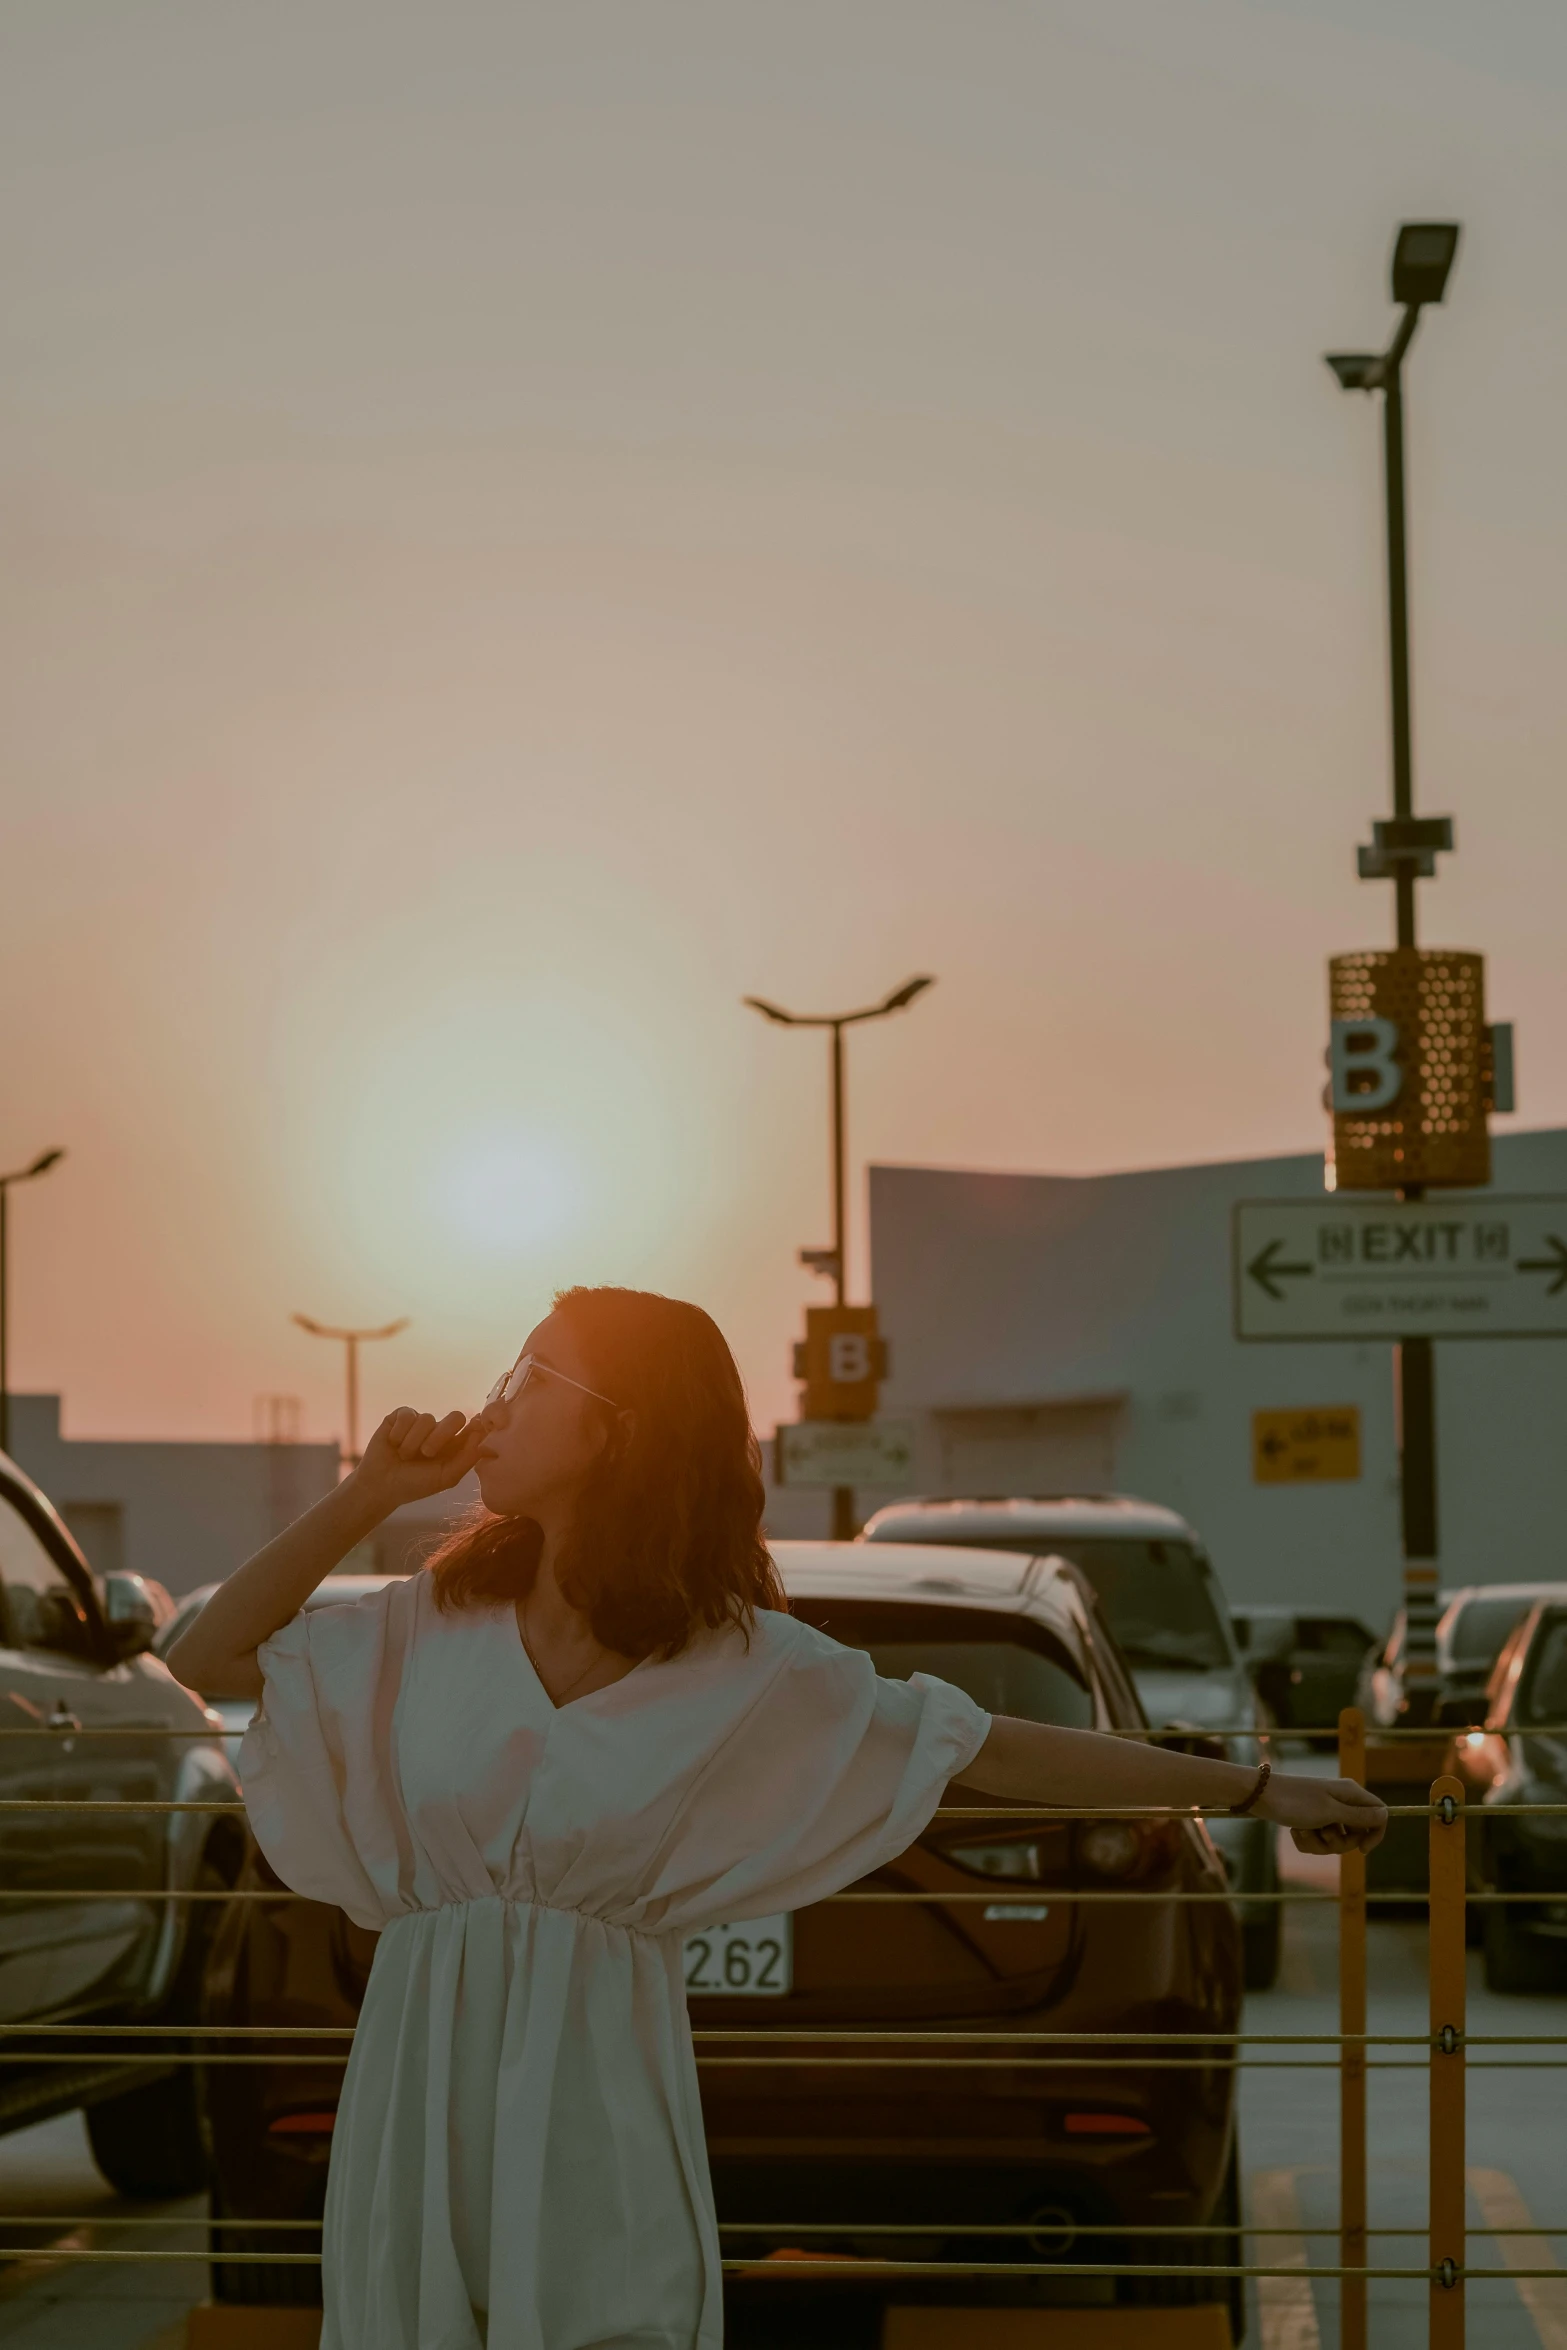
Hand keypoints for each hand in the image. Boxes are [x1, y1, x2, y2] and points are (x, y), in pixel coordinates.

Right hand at [349, 1408, 487, 1514]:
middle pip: (456, 1417)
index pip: (474, 1426)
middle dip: (441, 1435)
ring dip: (413, 1442)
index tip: (476, 1426)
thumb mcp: (445, 1477)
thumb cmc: (415, 1484)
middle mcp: (440, 1430)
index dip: (477, 1424)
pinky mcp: (401, 1416)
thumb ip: (467, 1458)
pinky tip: (393, 1444)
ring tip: (404, 1456)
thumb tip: (481, 1434)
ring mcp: (421, 1422)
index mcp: (455, 1445)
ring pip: (427, 1418)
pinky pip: (408, 1415)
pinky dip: (399, 1434)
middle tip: (427, 1453)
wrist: (380, 1486)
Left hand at [1259, 1773, 1387, 1855]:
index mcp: (1350, 1793)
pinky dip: (1307, 1840)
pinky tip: (1294, 1830)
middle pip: (1356, 1833)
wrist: (1259, 1796)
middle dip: (1339, 1842)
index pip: (1379, 1815)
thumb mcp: (1330, 1812)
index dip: (1374, 1835)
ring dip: (1319, 1842)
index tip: (1362, 1850)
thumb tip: (1385, 1814)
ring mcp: (1325, 1812)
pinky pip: (1318, 1841)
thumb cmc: (1295, 1802)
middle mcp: (1340, 1801)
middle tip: (1322, 1833)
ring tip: (1303, 1830)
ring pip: (1335, 1840)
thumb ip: (1359, 1816)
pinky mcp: (1310, 1820)